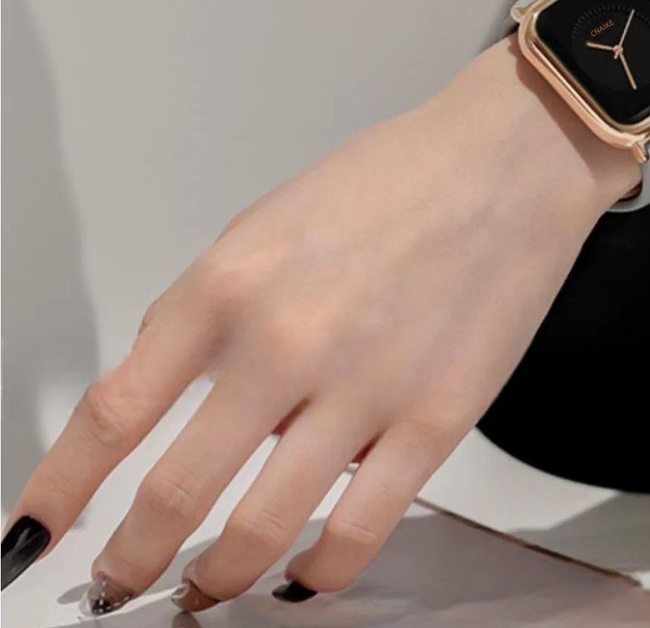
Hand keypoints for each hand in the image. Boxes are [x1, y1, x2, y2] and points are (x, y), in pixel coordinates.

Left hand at [1, 40, 637, 611]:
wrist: (505, 162)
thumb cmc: (394, 180)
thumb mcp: (269, 224)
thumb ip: (210, 315)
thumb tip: (175, 408)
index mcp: (230, 281)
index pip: (111, 414)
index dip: (58, 493)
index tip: (34, 536)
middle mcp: (284, 341)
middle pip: (171, 496)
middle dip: (132, 564)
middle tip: (122, 585)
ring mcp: (364, 386)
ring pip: (259, 533)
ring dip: (216, 581)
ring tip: (207, 592)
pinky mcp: (437, 418)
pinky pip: (359, 532)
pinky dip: (319, 575)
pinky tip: (305, 577)